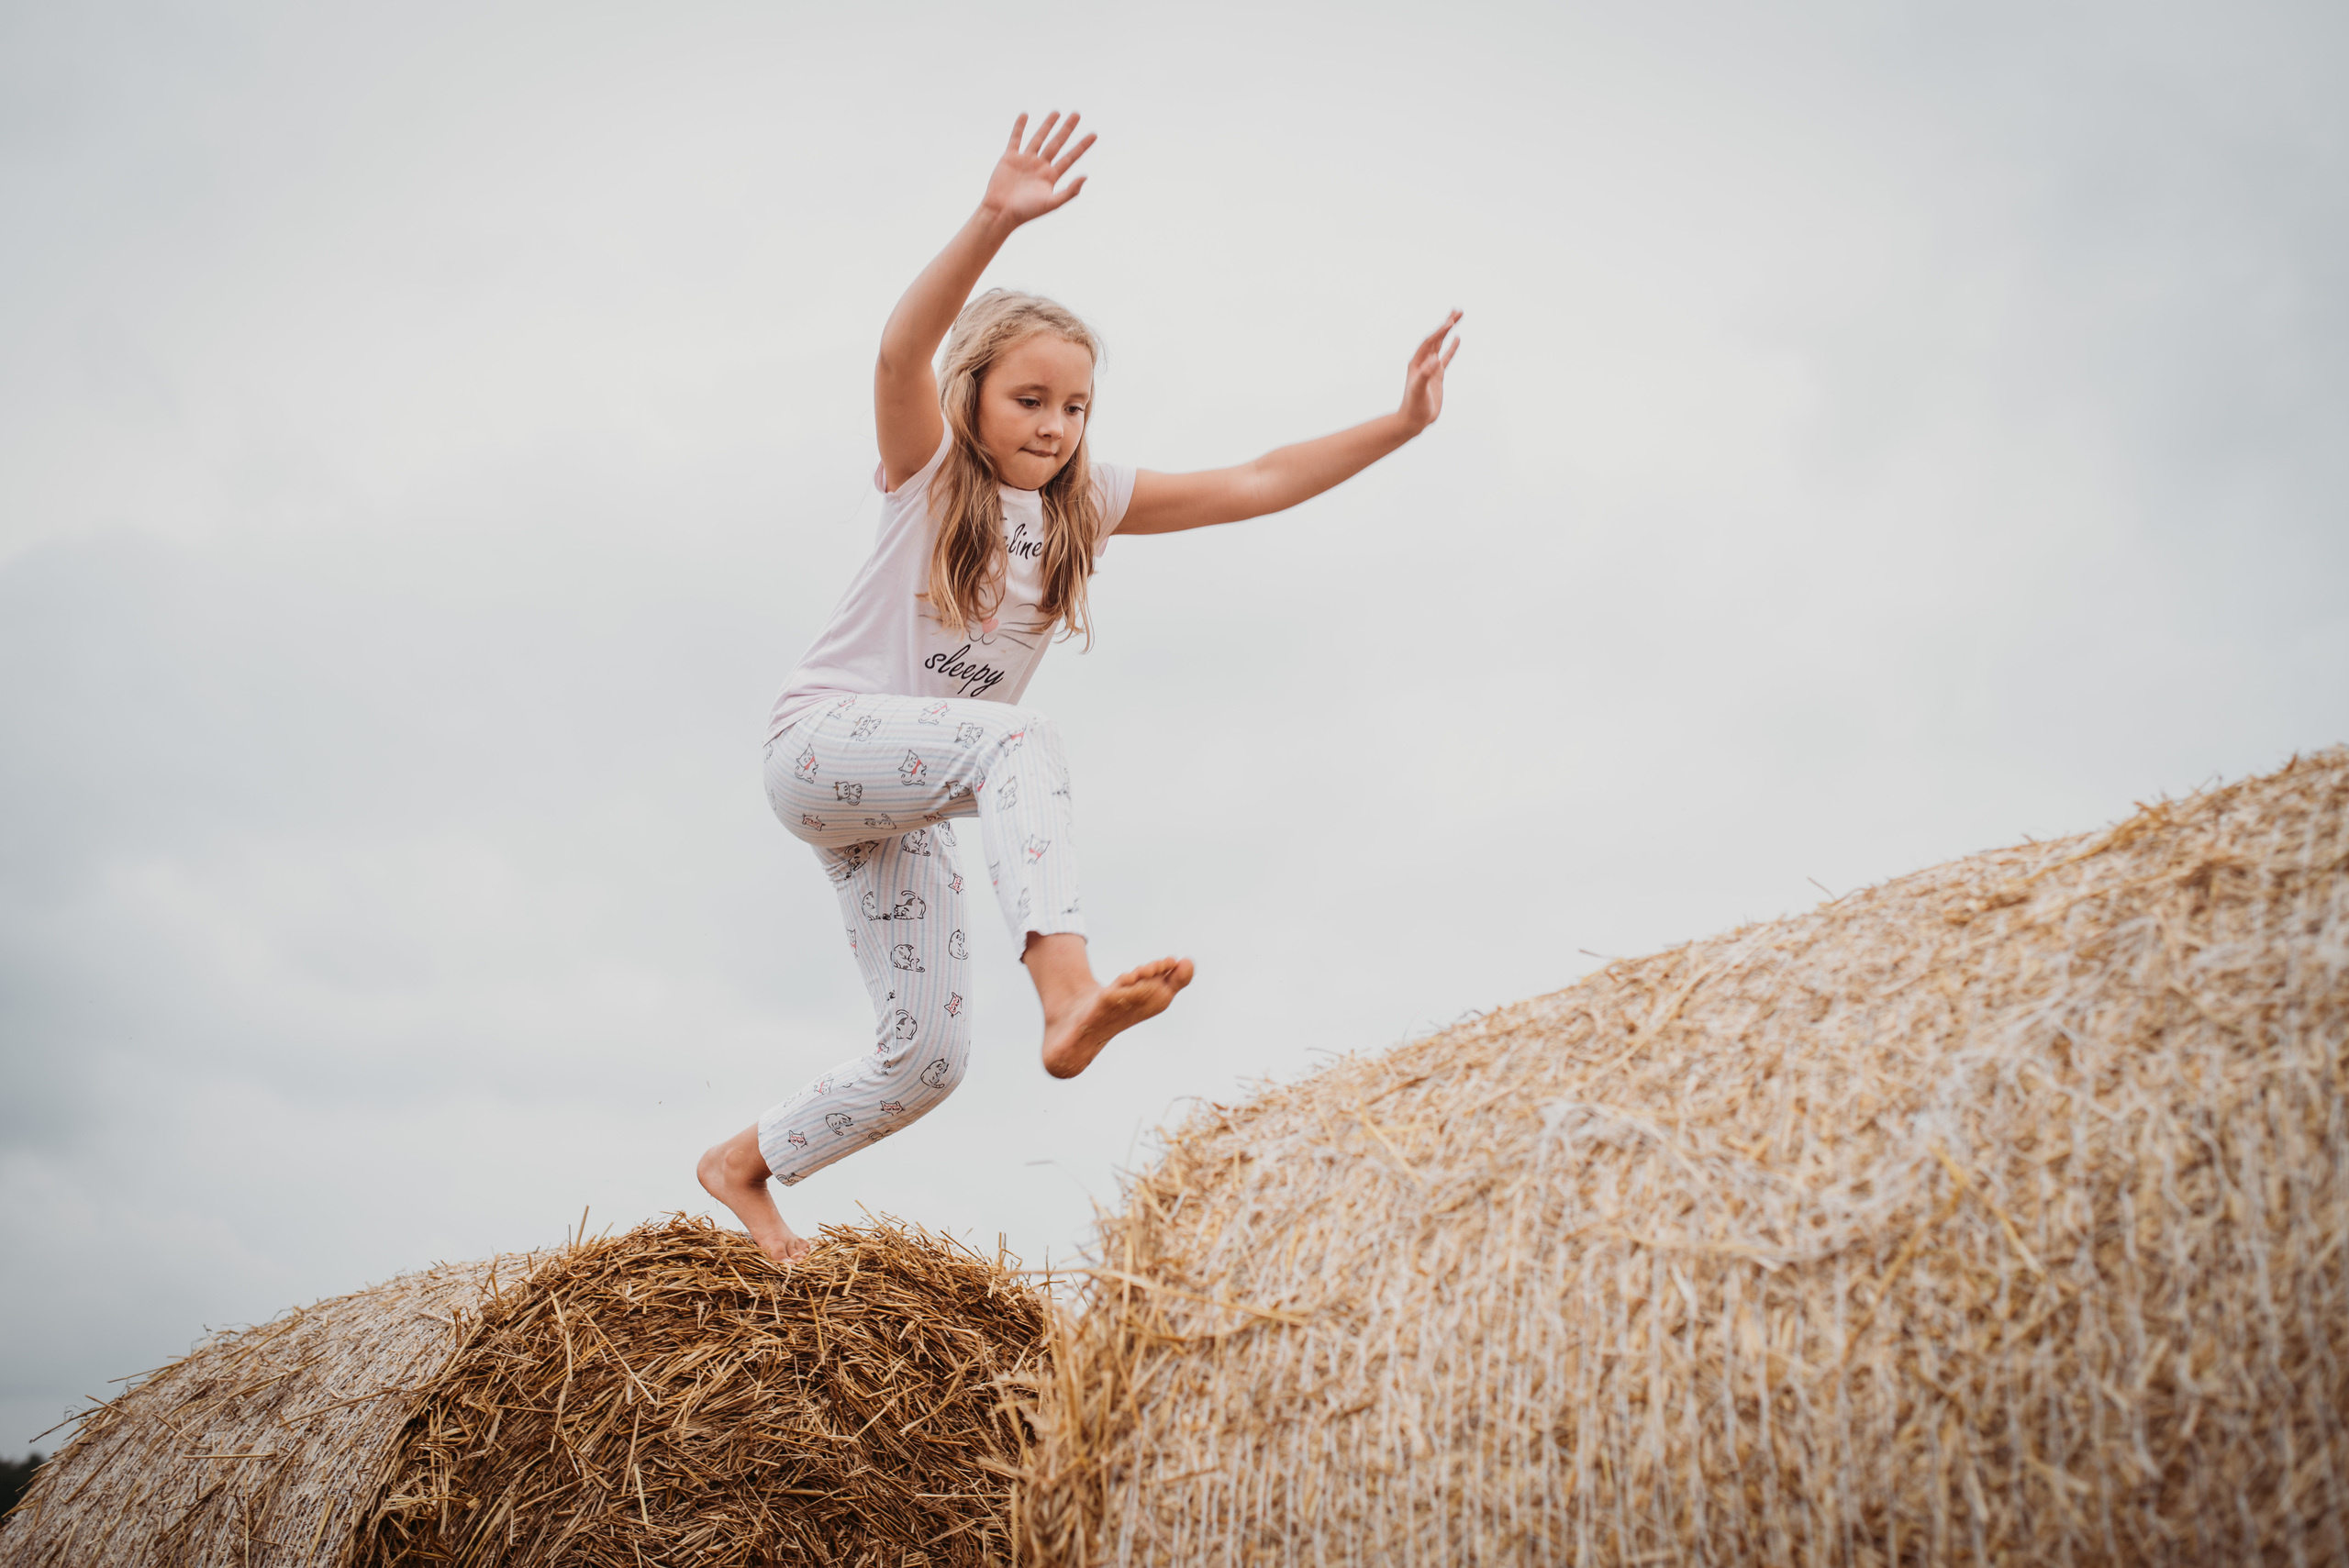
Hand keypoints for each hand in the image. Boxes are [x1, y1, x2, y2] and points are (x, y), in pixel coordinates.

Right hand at [980, 112, 1096, 228]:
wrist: (1001, 212)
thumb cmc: (1026, 212)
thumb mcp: (1051, 204)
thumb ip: (1069, 191)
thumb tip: (1085, 176)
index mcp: (1051, 176)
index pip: (1071, 157)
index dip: (1082, 146)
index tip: (1094, 135)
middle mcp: (1040, 166)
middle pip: (1057, 143)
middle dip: (1067, 129)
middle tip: (1077, 114)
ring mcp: (1025, 161)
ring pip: (1039, 138)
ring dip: (1048, 125)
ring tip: (1057, 112)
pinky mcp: (1010, 158)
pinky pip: (1015, 139)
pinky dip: (1019, 127)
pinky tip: (1025, 115)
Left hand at [1399, 311, 1462, 430]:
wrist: (1413, 420)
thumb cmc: (1414, 407)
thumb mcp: (1418, 391)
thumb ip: (1424, 375)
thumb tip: (1434, 361)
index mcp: (1417, 362)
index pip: (1430, 342)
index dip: (1440, 332)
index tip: (1451, 321)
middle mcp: (1423, 361)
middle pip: (1436, 338)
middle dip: (1446, 324)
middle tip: (1458, 310)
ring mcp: (1430, 367)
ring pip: (1441, 344)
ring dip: (1448, 331)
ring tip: (1458, 316)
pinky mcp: (1437, 375)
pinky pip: (1446, 357)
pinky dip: (1452, 348)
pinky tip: (1458, 339)